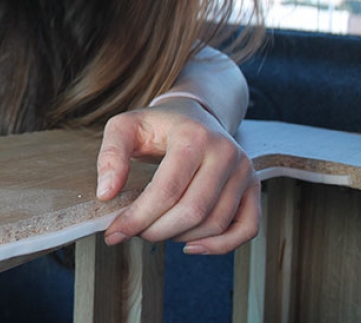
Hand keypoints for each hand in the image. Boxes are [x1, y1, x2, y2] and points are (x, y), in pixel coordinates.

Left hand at [95, 98, 259, 253]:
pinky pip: (246, 228)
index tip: (114, 233)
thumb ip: (110, 155)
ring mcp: (244, 170)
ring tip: (154, 229)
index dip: (138, 217)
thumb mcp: (125, 127)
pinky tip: (189, 246)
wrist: (194, 114)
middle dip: (156, 230)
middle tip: (133, 232)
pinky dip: (220, 246)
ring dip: (179, 237)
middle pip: (192, 211)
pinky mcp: (253, 186)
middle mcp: (225, 152)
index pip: (167, 189)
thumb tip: (107, 193)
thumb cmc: (156, 125)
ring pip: (215, 223)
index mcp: (193, 136)